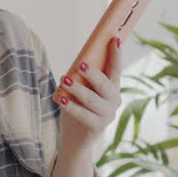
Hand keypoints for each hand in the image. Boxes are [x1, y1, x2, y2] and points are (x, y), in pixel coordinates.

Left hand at [57, 36, 123, 155]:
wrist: (75, 138)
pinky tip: (61, 99)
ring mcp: (107, 115)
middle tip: (80, 64)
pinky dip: (71, 106)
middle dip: (93, 74)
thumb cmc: (78, 108)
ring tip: (65, 80)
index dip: (116, 54)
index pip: (116, 69)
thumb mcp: (81, 89)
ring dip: (78, 89)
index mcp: (112, 88)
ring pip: (92, 100)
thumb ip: (82, 77)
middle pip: (106, 85)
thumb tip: (78, 62)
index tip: (114, 39)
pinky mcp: (97, 127)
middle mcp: (114, 101)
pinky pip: (83, 115)